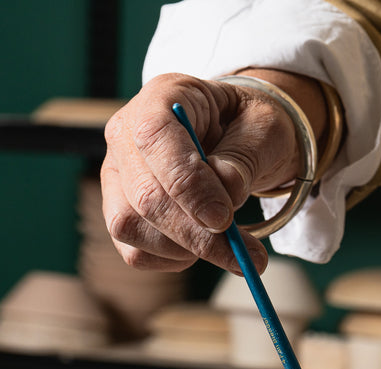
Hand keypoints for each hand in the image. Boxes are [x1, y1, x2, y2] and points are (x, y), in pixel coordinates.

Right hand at [100, 69, 326, 273]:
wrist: (241, 137)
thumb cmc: (250, 127)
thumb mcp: (263, 128)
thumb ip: (244, 157)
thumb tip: (227, 191)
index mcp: (162, 96)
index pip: (154, 138)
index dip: (187, 184)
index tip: (224, 219)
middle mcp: (126, 133)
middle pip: (144, 194)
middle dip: (196, 234)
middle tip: (245, 255)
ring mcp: (117, 174)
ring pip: (130, 226)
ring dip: (186, 250)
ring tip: (231, 248)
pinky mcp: (121, 210)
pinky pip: (134, 250)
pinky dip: (173, 261)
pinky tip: (205, 250)